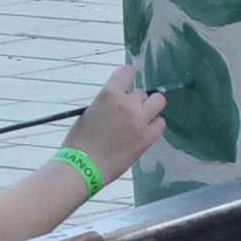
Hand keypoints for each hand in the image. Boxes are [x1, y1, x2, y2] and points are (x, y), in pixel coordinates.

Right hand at [64, 63, 165, 182]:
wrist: (83, 168)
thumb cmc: (79, 141)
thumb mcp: (90, 112)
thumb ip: (108, 103)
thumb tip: (120, 101)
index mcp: (109, 94)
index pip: (127, 72)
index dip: (127, 78)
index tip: (124, 87)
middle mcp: (128, 104)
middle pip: (141, 92)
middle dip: (135, 101)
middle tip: (126, 114)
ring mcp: (140, 121)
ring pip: (158, 102)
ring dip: (149, 108)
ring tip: (139, 120)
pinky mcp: (147, 138)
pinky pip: (161, 123)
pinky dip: (154, 125)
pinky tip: (143, 132)